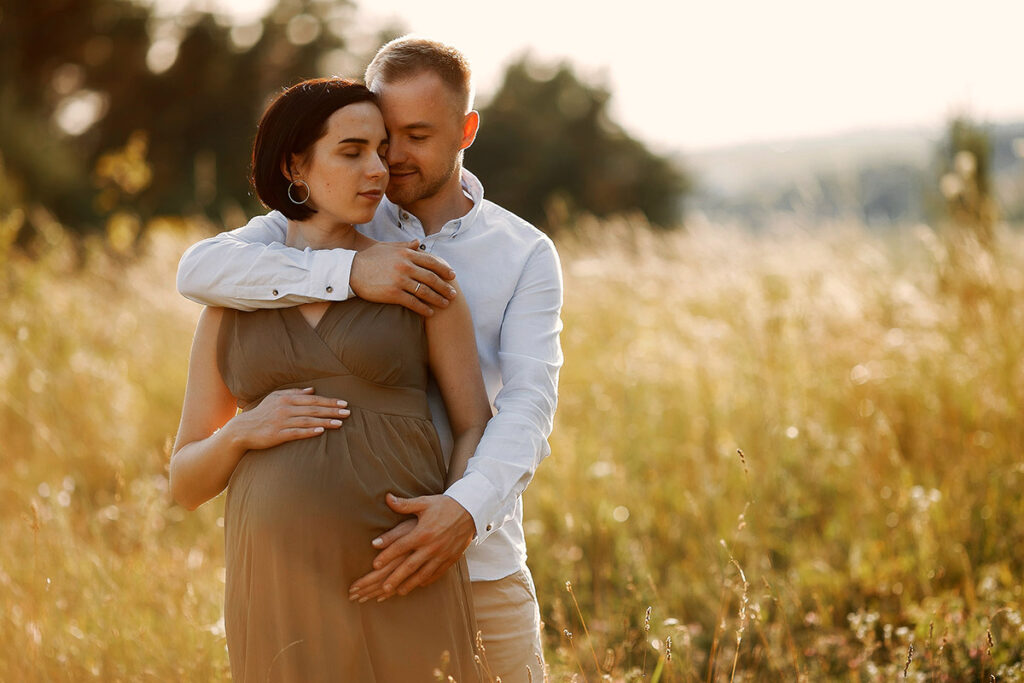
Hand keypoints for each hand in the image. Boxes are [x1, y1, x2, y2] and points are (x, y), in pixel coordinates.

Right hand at [231, 387, 348, 449]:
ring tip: (340, 423)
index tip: (344, 403)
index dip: (330, 401)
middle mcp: (285, 408)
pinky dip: (309, 431)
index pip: (313, 399)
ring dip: (325, 421)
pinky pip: (296, 432)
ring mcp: (281, 421)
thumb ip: (294, 393)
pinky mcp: (277, 434)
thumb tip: (312, 390)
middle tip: (348, 412)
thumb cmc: (262, 413)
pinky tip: (320, 431)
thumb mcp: (275, 398)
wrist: (242, 429)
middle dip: (332, 410)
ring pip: (308, 420)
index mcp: (286, 398)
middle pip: (313, 409)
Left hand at [348, 493, 474, 601]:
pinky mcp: (451, 558)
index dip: (386, 556)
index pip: (400, 547)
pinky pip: (437, 573)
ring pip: (423, 574)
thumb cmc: (445, 505)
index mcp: (422, 533)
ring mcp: (442, 554)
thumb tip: (387, 497)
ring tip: (398, 592)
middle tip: (383, 588)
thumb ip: (405, 504)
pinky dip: (427, 580)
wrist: (471, 510)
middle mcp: (431, 546)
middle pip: (409, 566)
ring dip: (410, 584)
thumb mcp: (424, 502)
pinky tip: (419, 584)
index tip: (375, 565)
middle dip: (395, 578)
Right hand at [350, 240, 456, 316]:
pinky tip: (430, 313)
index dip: (444, 269)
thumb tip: (418, 242)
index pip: (431, 261)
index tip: (452, 276)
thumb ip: (404, 245)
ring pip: (425, 291)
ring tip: (446, 304)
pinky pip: (413, 302)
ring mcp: (400, 280)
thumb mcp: (387, 247)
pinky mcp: (393, 293)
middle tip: (454, 294)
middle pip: (432, 278)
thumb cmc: (368, 259)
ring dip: (438, 298)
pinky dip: (424, 308)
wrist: (350, 271)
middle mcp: (405, 266)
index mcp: (406, 253)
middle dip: (445, 287)